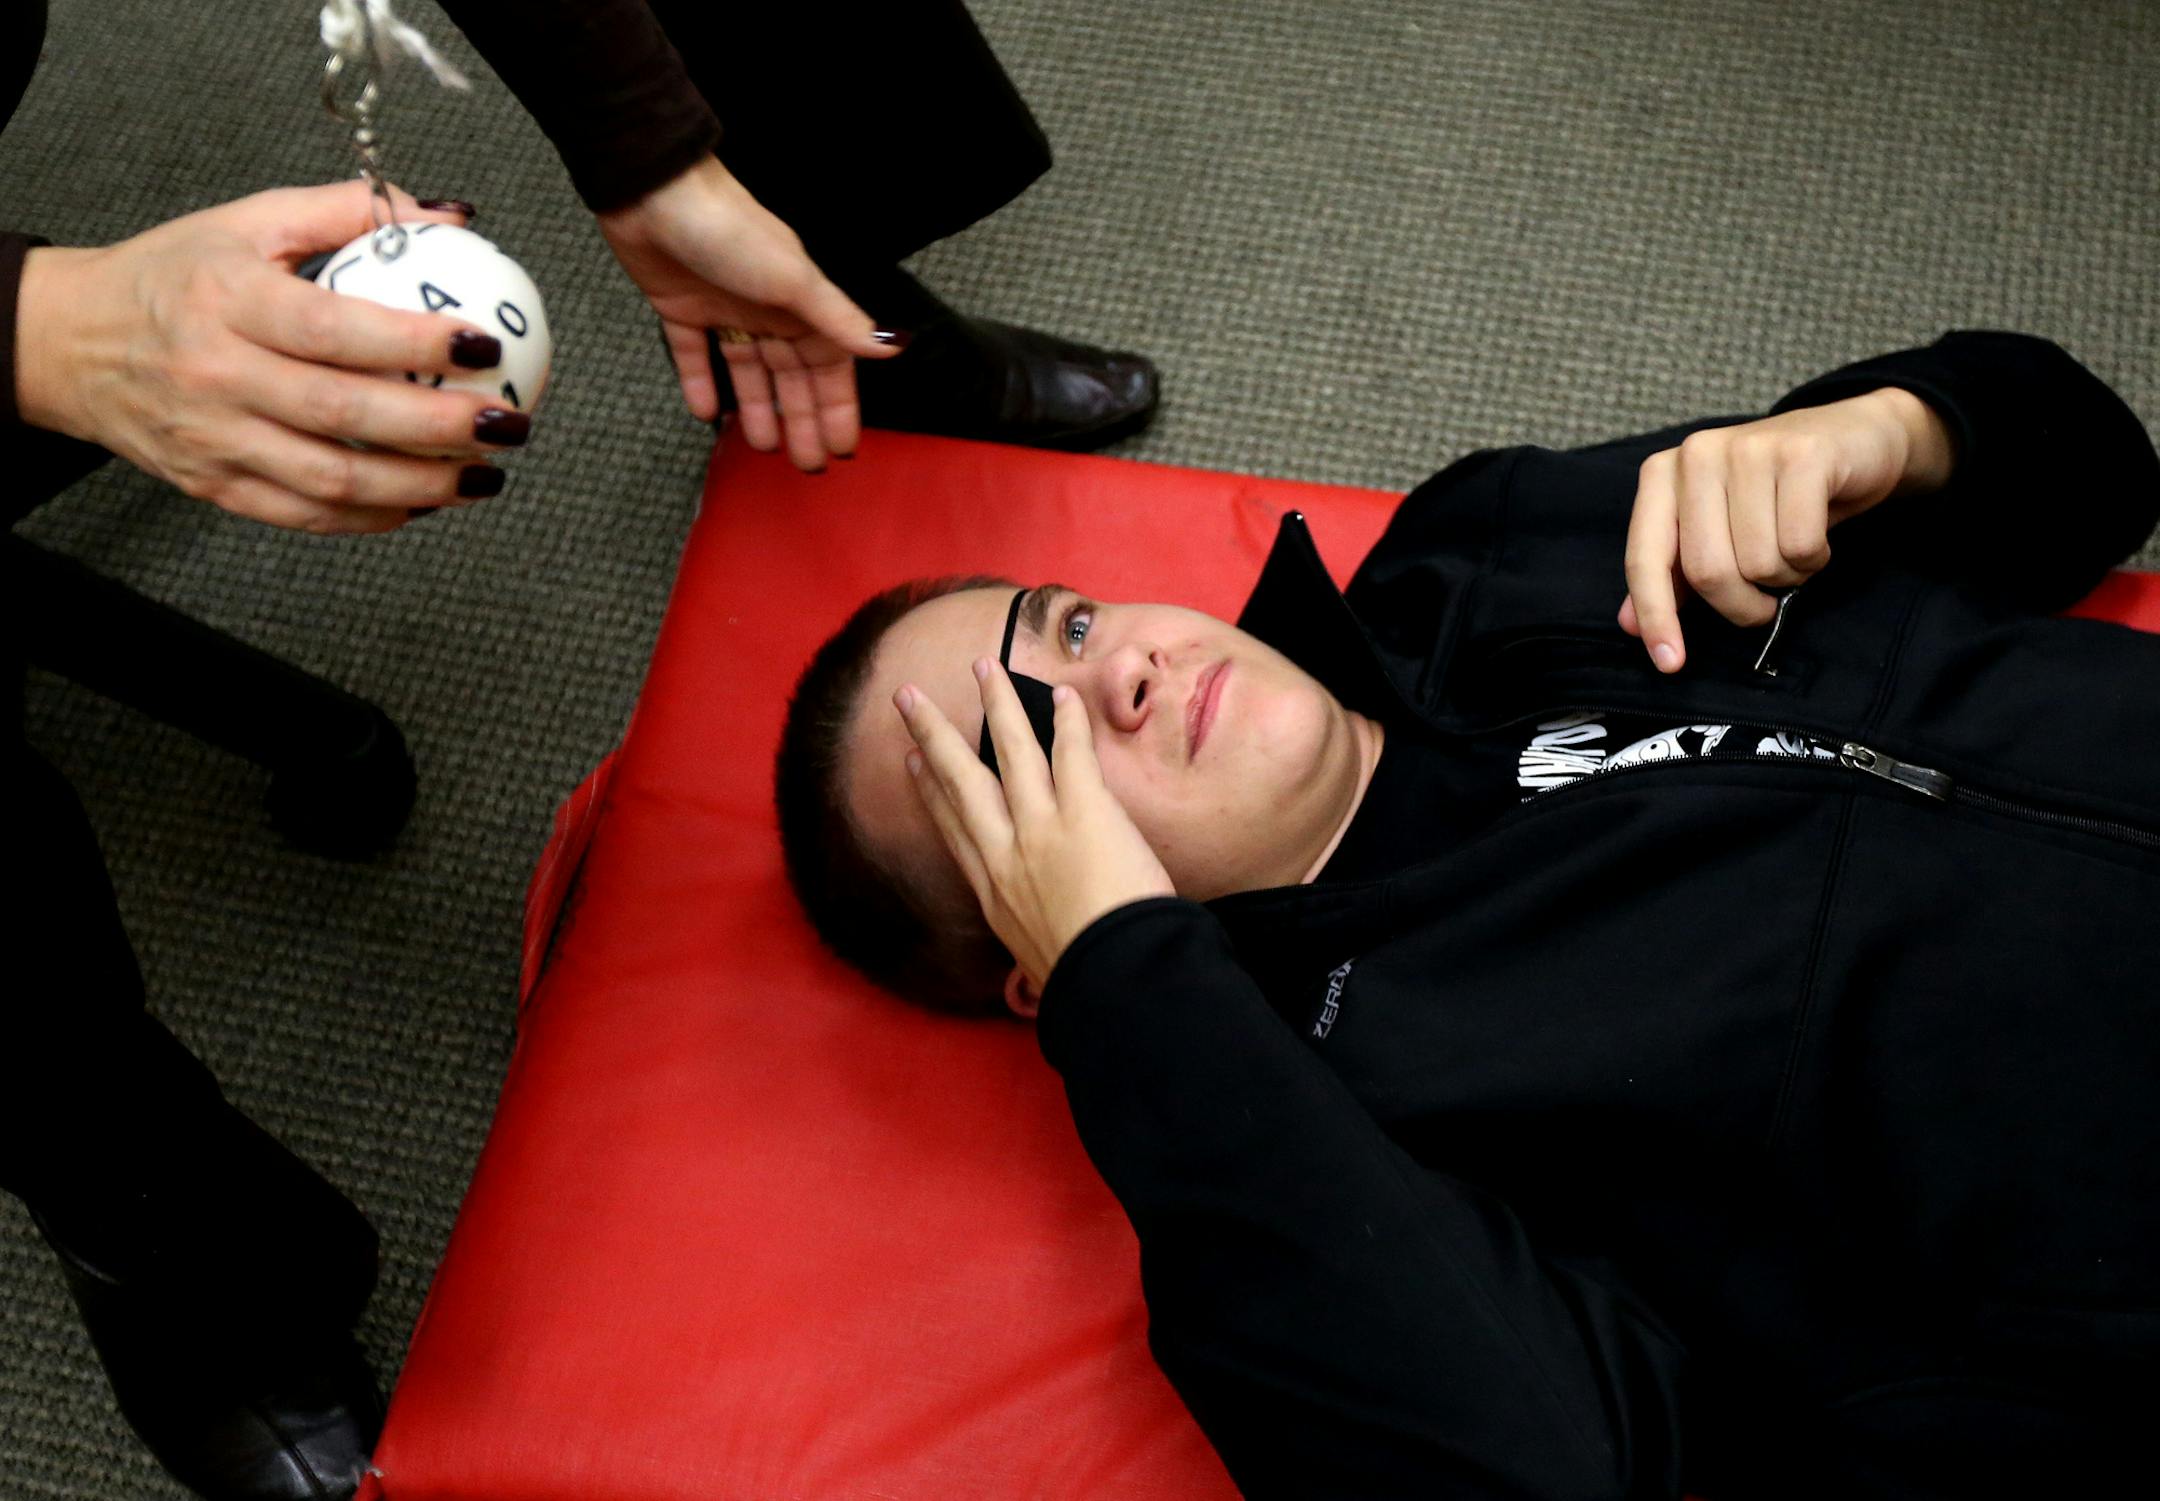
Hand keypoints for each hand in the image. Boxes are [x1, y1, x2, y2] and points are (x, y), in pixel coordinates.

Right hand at [14, 182, 526, 534]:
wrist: (71, 343)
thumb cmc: (174, 277)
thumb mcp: (251, 223)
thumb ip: (349, 213)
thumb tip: (450, 215)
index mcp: (227, 301)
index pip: (334, 329)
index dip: (415, 345)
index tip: (483, 345)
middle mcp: (216, 375)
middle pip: (344, 416)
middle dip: (440, 427)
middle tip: (507, 422)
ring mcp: (214, 440)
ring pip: (333, 481)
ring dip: (423, 487)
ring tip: (484, 476)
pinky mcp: (214, 487)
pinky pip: (306, 516)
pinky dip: (375, 516)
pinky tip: (426, 500)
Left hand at [595, 156, 898, 471]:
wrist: (656, 195)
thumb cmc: (734, 232)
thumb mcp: (795, 282)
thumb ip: (839, 320)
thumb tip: (894, 346)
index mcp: (802, 306)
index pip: (829, 369)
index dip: (838, 408)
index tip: (843, 449)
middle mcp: (769, 312)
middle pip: (791, 379)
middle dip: (802, 421)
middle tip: (807, 466)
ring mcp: (726, 312)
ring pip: (748, 373)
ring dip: (757, 410)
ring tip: (762, 449)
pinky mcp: (682, 310)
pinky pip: (695, 356)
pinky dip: (700, 384)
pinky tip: (708, 415)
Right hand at [894, 660, 1175, 993]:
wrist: (1115, 982)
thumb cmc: (1089, 981)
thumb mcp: (1039, 964)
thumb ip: (1032, 940)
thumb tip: (1036, 950)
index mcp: (992, 893)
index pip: (953, 828)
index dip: (929, 790)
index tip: (913, 762)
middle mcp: (1006, 853)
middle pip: (961, 779)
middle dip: (933, 733)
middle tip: (909, 697)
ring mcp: (1042, 829)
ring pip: (1012, 752)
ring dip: (997, 705)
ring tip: (985, 667)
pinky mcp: (1085, 814)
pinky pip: (1071, 755)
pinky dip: (1066, 722)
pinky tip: (1061, 694)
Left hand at [1620, 388, 1954, 670]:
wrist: (1856, 439)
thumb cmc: (1777, 493)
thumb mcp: (1718, 528)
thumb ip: (1673, 572)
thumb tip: (1629, 625)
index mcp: (1662, 474)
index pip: (1646, 559)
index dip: (1657, 616)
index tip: (1670, 664)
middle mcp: (1697, 455)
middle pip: (1707, 572)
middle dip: (1742, 604)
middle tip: (1766, 598)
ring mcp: (1749, 449)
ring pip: (1758, 564)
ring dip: (1785, 578)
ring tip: (1794, 549)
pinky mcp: (1802, 455)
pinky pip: (1800, 546)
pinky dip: (1814, 558)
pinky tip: (1819, 535)